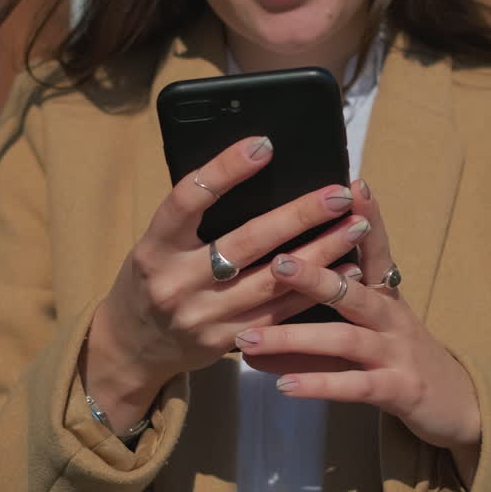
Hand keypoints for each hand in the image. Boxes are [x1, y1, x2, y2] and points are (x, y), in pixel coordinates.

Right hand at [83, 136, 369, 432]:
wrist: (134, 346)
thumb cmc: (153, 278)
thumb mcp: (157, 244)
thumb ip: (195, 218)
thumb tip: (255, 171)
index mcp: (155, 247)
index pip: (189, 199)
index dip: (226, 169)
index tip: (265, 145)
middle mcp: (176, 282)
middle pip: (246, 242)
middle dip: (298, 214)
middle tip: (338, 193)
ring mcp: (203, 316)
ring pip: (273, 281)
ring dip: (321, 252)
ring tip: (356, 226)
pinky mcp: (227, 341)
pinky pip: (280, 314)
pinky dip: (316, 290)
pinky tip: (347, 269)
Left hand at [236, 178, 482, 472]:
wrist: (456, 402)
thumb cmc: (396, 357)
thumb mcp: (365, 331)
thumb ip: (317, 321)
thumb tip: (253, 317)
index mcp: (384, 294)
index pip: (376, 249)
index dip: (369, 217)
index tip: (352, 184)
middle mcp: (392, 316)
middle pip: (353, 290)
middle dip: (315, 276)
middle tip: (277, 262)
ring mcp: (397, 353)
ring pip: (345, 338)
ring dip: (294, 339)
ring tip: (248, 339)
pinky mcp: (399, 389)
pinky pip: (354, 385)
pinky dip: (318, 383)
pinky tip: (284, 384)